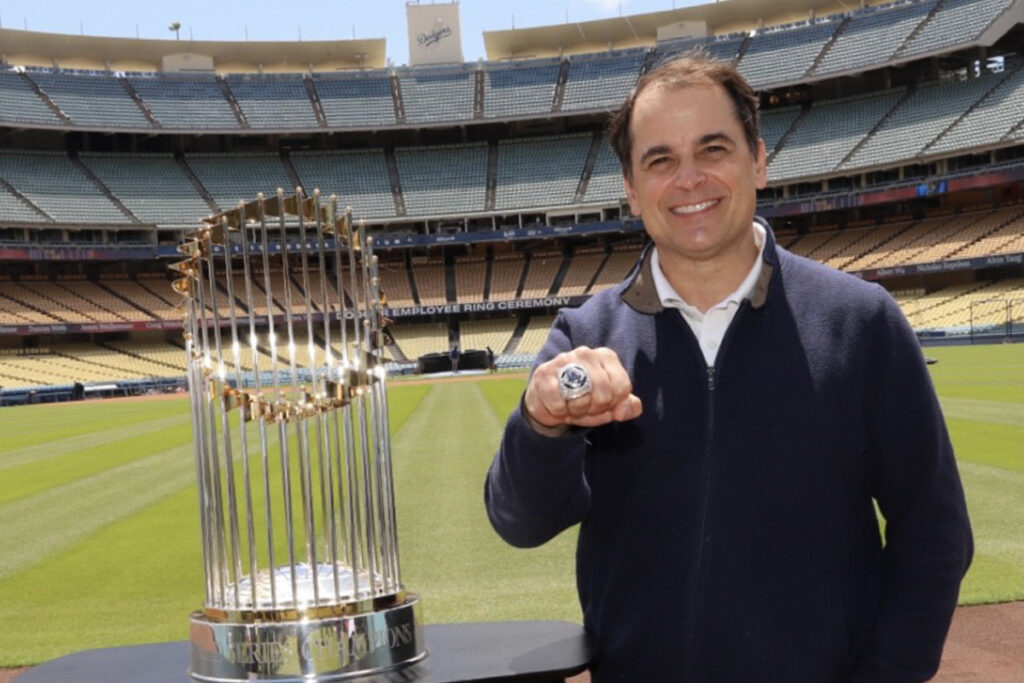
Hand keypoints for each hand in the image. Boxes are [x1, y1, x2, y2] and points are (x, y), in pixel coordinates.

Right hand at [524, 346, 641, 430]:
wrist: (549, 403)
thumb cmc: (584, 400)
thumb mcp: (610, 405)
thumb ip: (627, 407)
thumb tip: (622, 411)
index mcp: (606, 356)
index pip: (622, 387)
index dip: (613, 404)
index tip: (603, 404)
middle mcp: (586, 353)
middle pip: (603, 394)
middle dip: (594, 409)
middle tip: (585, 407)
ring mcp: (563, 360)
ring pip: (581, 398)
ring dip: (576, 412)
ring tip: (570, 405)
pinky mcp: (544, 373)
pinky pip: (559, 404)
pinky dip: (558, 412)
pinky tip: (557, 405)